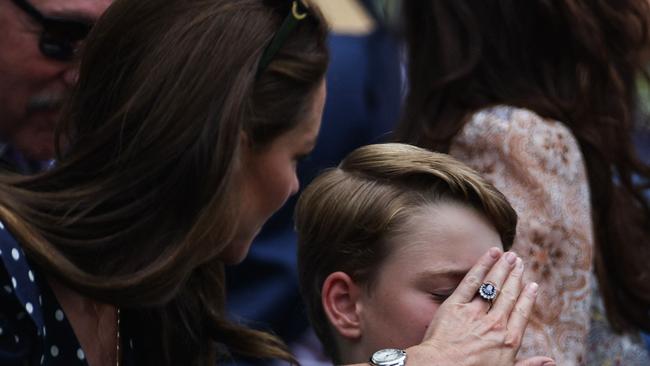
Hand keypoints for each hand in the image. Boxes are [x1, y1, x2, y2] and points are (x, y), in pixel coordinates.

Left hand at [406, 248, 554, 365]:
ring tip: (509, 255)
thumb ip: (529, 365)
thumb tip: (552, 361)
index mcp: (508, 340)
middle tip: (519, 262)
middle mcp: (495, 324)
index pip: (521, 312)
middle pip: (508, 295)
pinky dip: (482, 265)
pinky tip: (490, 254)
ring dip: (502, 268)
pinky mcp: (455, 305)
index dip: (528, 297)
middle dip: (515, 276)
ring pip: (492, 285)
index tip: (533, 285)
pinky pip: (471, 282)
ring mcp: (475, 313)